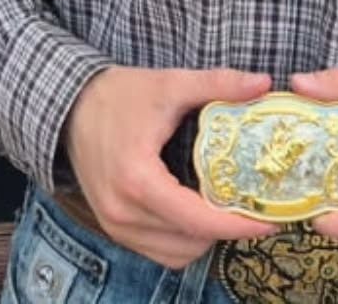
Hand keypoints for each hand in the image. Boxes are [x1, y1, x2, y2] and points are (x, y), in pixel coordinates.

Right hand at [63, 65, 276, 268]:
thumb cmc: (118, 95)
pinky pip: (158, 251)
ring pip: (176, 252)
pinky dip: (182, 241)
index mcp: (137, 180)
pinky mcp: (113, 227)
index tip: (268, 220)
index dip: (236, 224)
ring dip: (204, 238)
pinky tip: (195, 214)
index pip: (197, 219)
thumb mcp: (169, 84)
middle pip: (190, 241)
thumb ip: (217, 84)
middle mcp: (122, 211)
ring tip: (225, 209)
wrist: (69, 105)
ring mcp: (114, 224)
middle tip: (251, 207)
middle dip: (225, 229)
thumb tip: (262, 83)